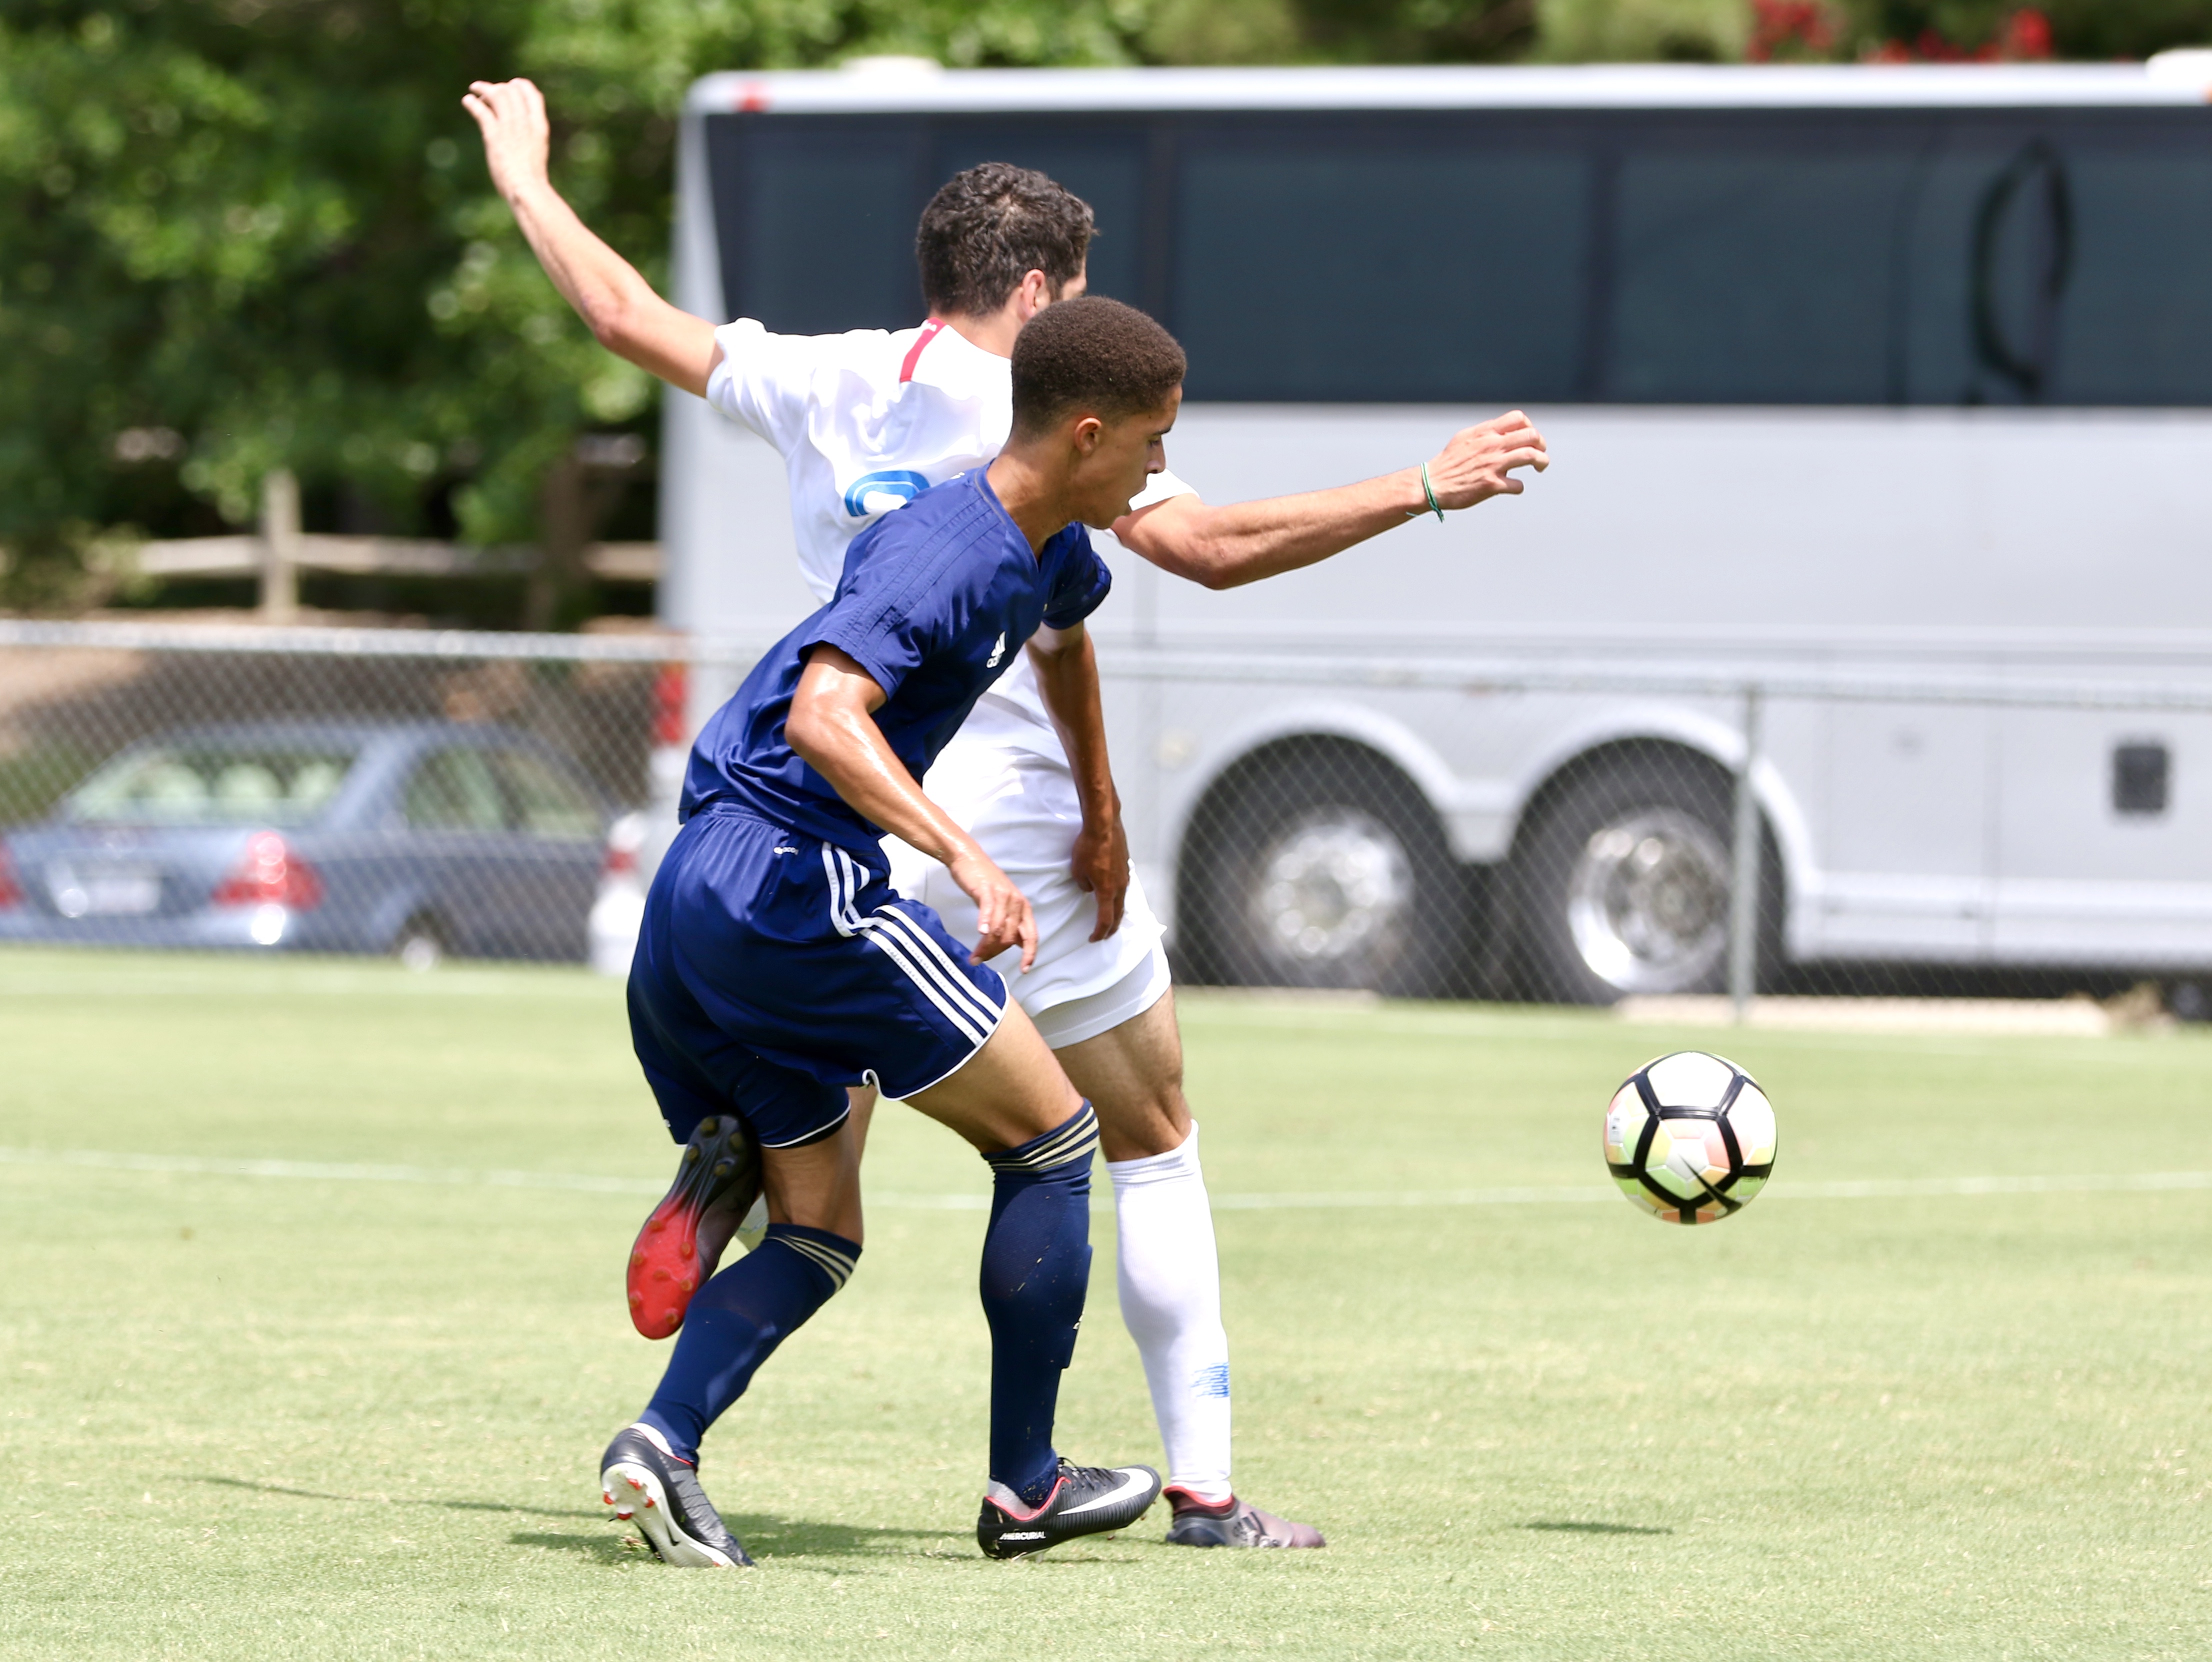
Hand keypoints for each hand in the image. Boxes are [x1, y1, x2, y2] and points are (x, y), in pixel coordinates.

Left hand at [462, 78, 551, 204]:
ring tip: (474, 89)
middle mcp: (525, 122)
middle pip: (512, 91)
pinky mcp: (494, 134)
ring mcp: (510, 126)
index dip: (521, 86)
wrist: (527, 189)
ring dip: (483, 89)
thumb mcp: (537, 154)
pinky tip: (466, 101)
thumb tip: (520, 142)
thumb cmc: (533, 179)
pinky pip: (481, 111)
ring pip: (496, 95)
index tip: (512, 84)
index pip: (533, 95)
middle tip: (488, 91)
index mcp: (540, 126)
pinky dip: (472, 103)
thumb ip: (529, 141)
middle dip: (499, 87)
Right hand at [947, 845, 1039, 972]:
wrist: (968, 859)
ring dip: (985, 946)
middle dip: (995, 953)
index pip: (1031, 936)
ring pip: (999, 929)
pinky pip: (989, 911)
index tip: (1024, 970)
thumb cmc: (984, 883)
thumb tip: (1017, 944)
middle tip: (980, 960)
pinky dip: (985, 923)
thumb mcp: (1003, 904)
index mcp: (1023, 908)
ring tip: (974, 956)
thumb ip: (1010, 922)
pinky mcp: (987, 890)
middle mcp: (1017, 902)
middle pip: (1010, 937)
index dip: (1030, 954)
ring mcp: (1003, 895)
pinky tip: (980, 933)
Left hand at [1070, 808, 1129, 942]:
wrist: (1103, 825)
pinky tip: (1114, 894)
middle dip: (1111, 928)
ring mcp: (1125, 875)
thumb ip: (1084, 885)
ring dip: (1116, 912)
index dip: (1099, 932)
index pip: (1105, 920)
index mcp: (1107, 891)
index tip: (1093, 938)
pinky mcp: (1126, 865)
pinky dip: (1118, 896)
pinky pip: (1123, 886)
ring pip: (1123, 900)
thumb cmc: (1087, 847)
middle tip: (1105, 935)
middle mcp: (1120, 886)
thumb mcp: (1077, 871)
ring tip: (1112, 919)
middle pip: (1118, 914)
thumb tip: (1091, 888)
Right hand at [1423, 410, 1549, 508]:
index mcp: (1485, 432)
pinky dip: (1519, 486)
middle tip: (1539, 453)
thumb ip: (1484, 432)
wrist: (1431, 484)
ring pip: (1531, 456)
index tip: (1527, 438)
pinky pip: (1518, 485)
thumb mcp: (1464, 437)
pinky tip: (1512, 487)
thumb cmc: (1447, 463)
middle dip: (1541, 444)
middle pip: (1531, 435)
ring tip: (1541, 467)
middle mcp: (1491, 445)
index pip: (1518, 418)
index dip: (1529, 426)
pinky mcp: (1491, 484)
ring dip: (1542, 461)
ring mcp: (1493, 464)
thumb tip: (1501, 431)